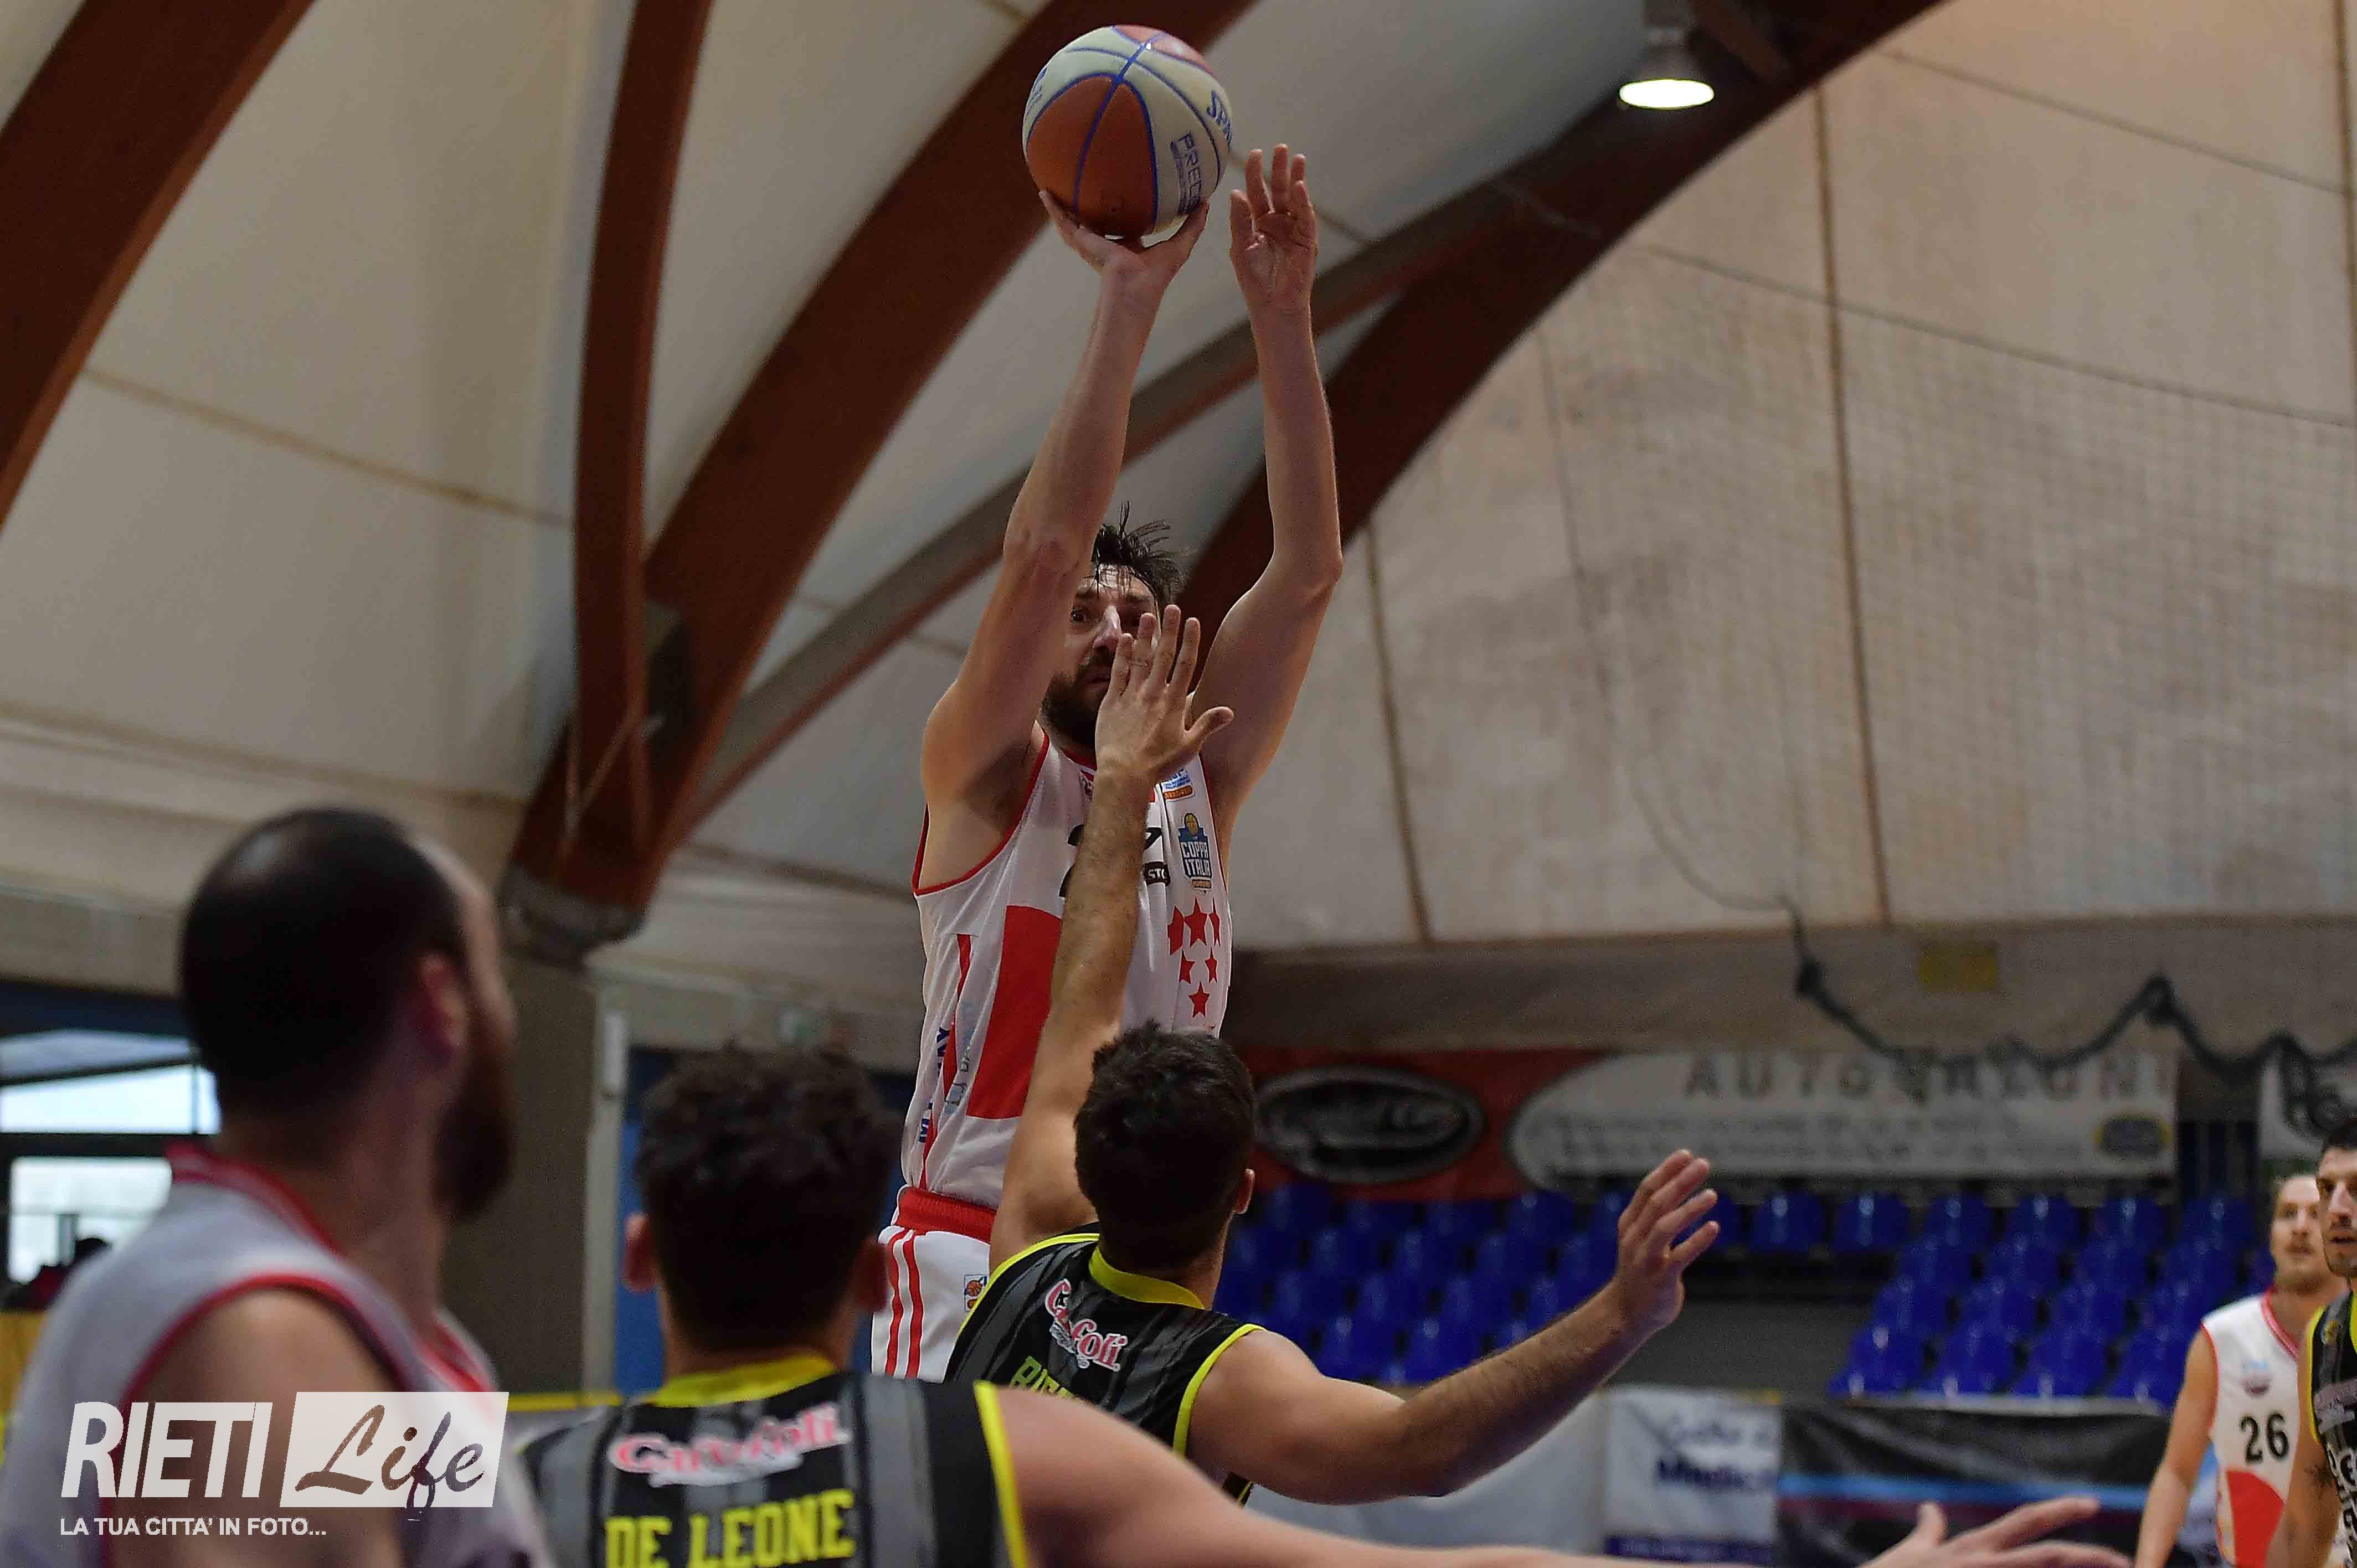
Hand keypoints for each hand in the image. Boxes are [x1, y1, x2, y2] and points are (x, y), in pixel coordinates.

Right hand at [1042, 194, 1208, 299]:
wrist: (1134, 289)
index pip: (1122, 226)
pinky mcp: (1082, 242)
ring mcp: (1091, 244)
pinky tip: (1043, 192)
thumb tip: (1206, 202)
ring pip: (1073, 220)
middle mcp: (1106, 245)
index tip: (1120, 193)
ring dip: (1063, 205)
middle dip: (1087, 205)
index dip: (1121, 211)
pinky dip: (1052, 209)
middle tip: (1081, 182)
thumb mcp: (1179, 245)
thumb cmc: (1157, 275)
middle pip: (1094, 220)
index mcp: (1126, 247)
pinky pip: (1064, 222)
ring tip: (1051, 185)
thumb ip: (1192, 225)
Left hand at [1094, 606, 1233, 783]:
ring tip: (1149, 615)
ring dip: (1146, 636)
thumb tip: (1229, 711)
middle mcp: (1153, 693)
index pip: (1184, 665)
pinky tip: (1126, 639)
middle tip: (1173, 607)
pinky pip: (1118, 673)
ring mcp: (1131, 695)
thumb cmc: (1159, 763)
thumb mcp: (1189, 747)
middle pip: (1163, 655)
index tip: (1192, 621)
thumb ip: (1207, 725)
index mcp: (1173, 703)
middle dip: (1169, 630)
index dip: (1189, 641)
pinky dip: (1123, 655)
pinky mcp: (1112, 702)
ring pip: (1140, 659)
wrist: (1124, 773)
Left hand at [1229, 146, 1316, 317]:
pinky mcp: (1307, 240)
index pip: (1256, 192)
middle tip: (1280, 148)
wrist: (1272, 304)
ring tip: (1297, 158)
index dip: (1255, 173)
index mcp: (1258, 222)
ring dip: (1296, 179)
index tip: (1255, 153)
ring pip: (1295, 199)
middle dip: (1279, 169)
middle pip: (1278, 189)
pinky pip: (1305, 217)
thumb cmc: (1254, 280)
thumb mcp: (1241, 247)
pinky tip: (1300, 185)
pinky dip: (1303, 201)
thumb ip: (1239, 221)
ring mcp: (1293, 230)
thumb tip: (1235, 193)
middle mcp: (1277, 222)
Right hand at [1602, 1150, 1718, 1339]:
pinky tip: (1714, 1227)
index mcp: (1629, 1224)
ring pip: (1665, 1226)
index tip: (1687, 1154)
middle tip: (1704, 1164)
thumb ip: (1654, 1216)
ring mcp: (1645, 1259)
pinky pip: (1679, 1257)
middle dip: (1681, 1181)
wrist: (1626, 1314)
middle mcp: (1634, 1238)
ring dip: (1689, 1209)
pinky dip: (1697, 1241)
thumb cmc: (1640, 1271)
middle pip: (1658, 1203)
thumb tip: (1677, 1185)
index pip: (1647, 1190)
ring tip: (1712, 1195)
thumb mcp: (1639, 1239)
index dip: (1667, 1171)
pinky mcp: (1660, 1279)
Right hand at [1866, 1500, 2127, 1567]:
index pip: (2026, 1522)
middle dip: (2090, 1555)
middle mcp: (1984, 1564)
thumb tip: (1930, 1510)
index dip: (2061, 1511)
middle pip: (2048, 1555)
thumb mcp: (1909, 1553)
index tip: (2092, 1505)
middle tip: (2127, 1559)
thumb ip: (1927, 1532)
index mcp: (1973, 1548)